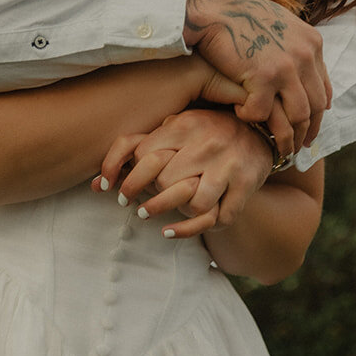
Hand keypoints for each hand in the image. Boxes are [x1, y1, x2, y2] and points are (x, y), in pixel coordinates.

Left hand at [95, 109, 273, 238]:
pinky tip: (172, 230)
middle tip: (137, 207)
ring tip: (157, 216)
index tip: (118, 191)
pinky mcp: (245, 185)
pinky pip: (217, 217)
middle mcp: (206, 143)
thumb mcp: (177, 126)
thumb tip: (96, 183)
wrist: (258, 130)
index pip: (145, 154)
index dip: (127, 177)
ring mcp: (227, 165)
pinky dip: (192, 229)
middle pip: (165, 181)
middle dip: (149, 197)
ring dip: (172, 212)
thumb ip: (143, 145)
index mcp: (185, 125)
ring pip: (192, 201)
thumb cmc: (205, 130)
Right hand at [185, 0, 329, 157]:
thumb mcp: (277, 24)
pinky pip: (262, 112)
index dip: (317, 114)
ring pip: (297, 116)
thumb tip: (304, 70)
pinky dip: (250, 117)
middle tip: (294, 147)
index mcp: (311, 42)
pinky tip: (238, 112)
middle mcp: (304, 54)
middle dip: (305, 132)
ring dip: (284, 136)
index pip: (323, 88)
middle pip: (315, 106)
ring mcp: (286, 66)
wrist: (211, 4)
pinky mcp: (263, 76)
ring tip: (271, 144)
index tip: (307, 128)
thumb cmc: (237, 14)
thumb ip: (293, 47)